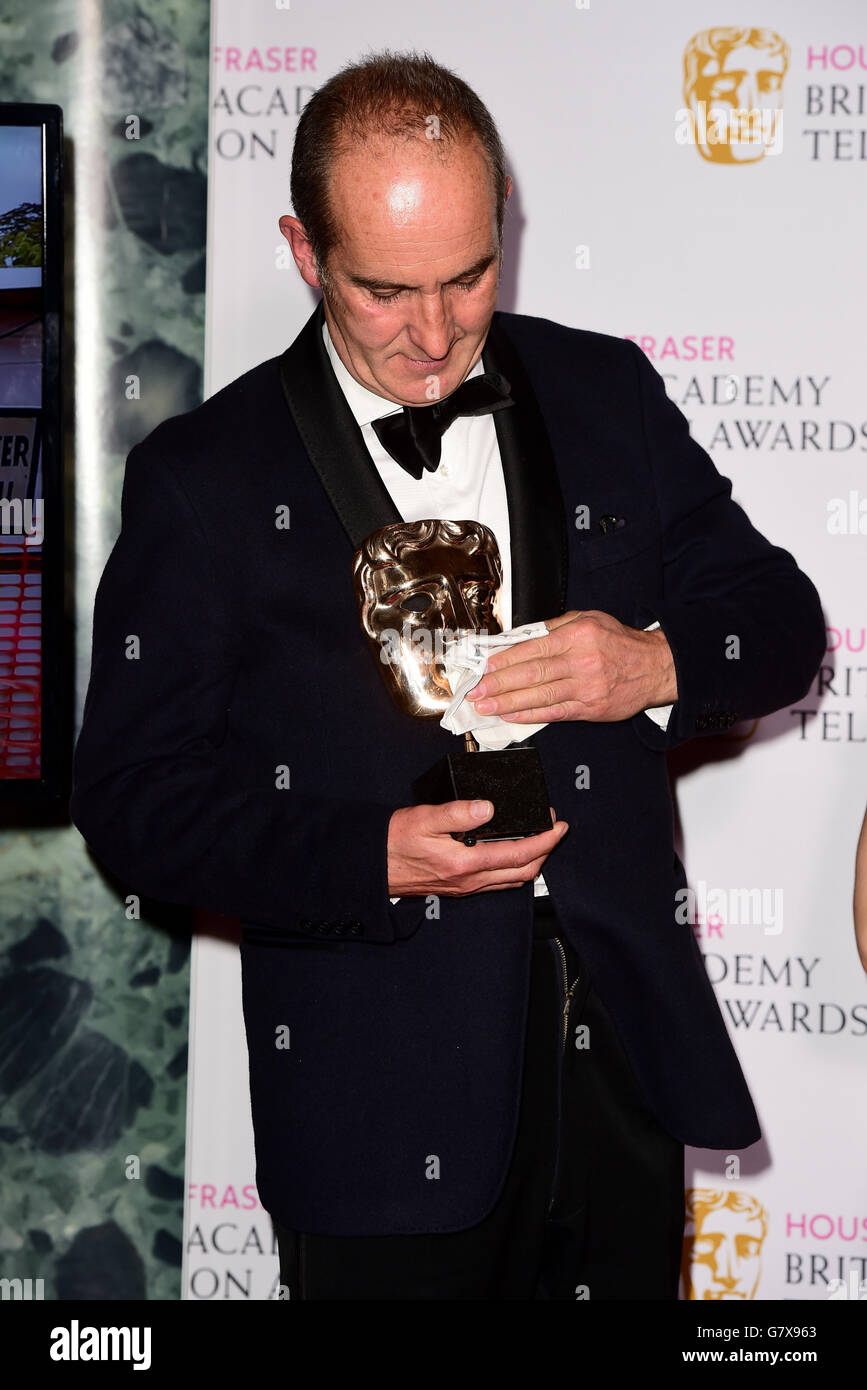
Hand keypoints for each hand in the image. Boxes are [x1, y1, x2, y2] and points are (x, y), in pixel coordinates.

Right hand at [387, 800, 567, 896]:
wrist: (373, 866)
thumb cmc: (394, 842)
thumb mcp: (424, 818)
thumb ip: (457, 813)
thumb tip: (487, 808)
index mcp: (465, 863)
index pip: (519, 854)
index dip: (545, 840)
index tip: (558, 825)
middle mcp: (470, 880)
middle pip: (523, 872)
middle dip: (546, 851)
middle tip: (554, 830)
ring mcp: (465, 887)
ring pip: (511, 880)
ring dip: (532, 862)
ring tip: (539, 840)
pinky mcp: (459, 887)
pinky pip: (496, 883)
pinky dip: (513, 869)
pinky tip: (511, 854)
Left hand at [465, 610, 677, 722]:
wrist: (656, 667)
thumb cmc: (620, 642)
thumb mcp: (590, 620)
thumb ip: (554, 627)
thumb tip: (519, 638)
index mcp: (578, 636)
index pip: (533, 648)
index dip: (505, 659)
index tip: (484, 666)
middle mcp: (581, 661)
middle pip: (532, 674)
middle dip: (499, 683)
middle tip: (476, 690)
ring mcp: (586, 687)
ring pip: (540, 696)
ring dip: (508, 702)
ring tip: (486, 706)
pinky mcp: (591, 708)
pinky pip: (555, 712)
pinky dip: (530, 715)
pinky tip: (512, 715)